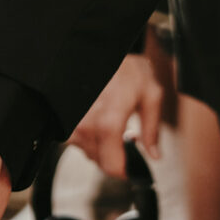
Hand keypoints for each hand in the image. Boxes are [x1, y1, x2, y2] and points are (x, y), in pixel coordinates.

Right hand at [69, 52, 162, 179]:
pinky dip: (93, 136)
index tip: (134, 166)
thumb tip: (154, 155)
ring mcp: (73, 126)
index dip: (126, 170)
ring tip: (114, 119)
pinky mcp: (65, 124)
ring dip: (105, 144)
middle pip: (102, 162)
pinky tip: (100, 117)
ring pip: (91, 153)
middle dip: (117, 153)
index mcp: (108, 124)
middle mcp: (86, 128)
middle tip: (128, 132)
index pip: (113, 167)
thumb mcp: (150, 93)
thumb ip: (152, 129)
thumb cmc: (126, 69)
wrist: (101, 49)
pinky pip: (80, 142)